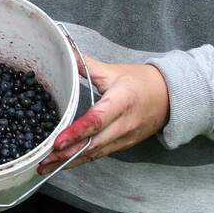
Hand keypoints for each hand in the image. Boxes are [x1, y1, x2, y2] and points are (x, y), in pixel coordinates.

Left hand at [38, 59, 168, 173]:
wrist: (171, 97)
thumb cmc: (140, 81)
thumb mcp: (113, 70)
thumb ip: (85, 63)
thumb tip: (64, 46)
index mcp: (121, 102)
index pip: (96, 121)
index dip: (76, 132)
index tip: (57, 142)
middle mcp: (123, 125)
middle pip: (92, 144)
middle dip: (66, 155)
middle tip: (42, 160)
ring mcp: (125, 138)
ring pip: (94, 154)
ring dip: (70, 162)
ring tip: (46, 167)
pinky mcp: (124, 145)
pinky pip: (99, 155)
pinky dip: (80, 160)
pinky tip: (63, 164)